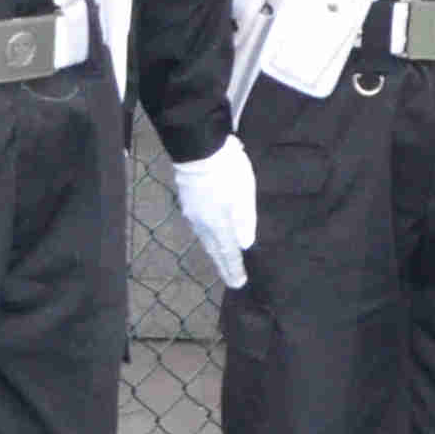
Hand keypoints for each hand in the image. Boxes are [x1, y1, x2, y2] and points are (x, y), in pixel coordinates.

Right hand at [171, 143, 255, 289]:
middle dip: (223, 265)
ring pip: (205, 239)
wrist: (200, 150)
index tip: (238, 283)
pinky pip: (199, 227)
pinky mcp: (188, 202)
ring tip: (222, 260)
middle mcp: (203, 224)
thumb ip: (246, 221)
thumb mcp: (245, 195)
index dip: (234, 269)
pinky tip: (210, 236)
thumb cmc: (228, 173)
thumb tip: (244, 243)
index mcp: (219, 225)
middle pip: (214, 250)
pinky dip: (208, 237)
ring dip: (215, 251)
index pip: (229, 253)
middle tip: (230, 278)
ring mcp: (192, 214)